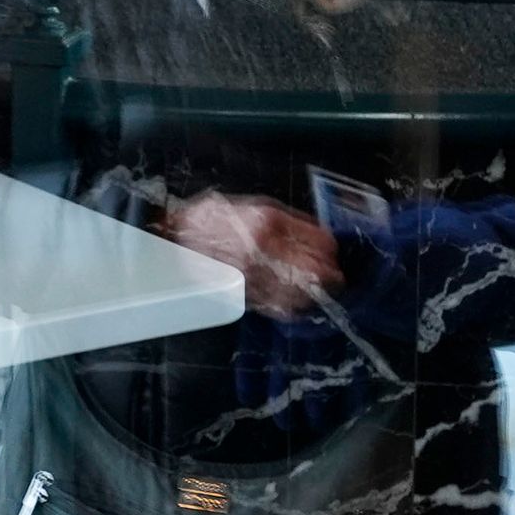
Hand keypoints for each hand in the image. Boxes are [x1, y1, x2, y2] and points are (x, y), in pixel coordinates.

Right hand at [160, 193, 341, 316]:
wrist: (182, 238)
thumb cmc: (222, 219)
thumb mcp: (260, 206)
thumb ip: (294, 222)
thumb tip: (323, 239)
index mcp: (270, 224)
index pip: (322, 244)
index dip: (332, 251)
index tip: (332, 253)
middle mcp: (265, 253)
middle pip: (318, 273)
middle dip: (330, 275)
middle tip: (332, 275)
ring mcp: (255, 277)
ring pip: (304, 295)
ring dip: (314, 293)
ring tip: (315, 288)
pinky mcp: (247, 296)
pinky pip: (282, 308)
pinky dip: (294, 305)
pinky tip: (295, 298)